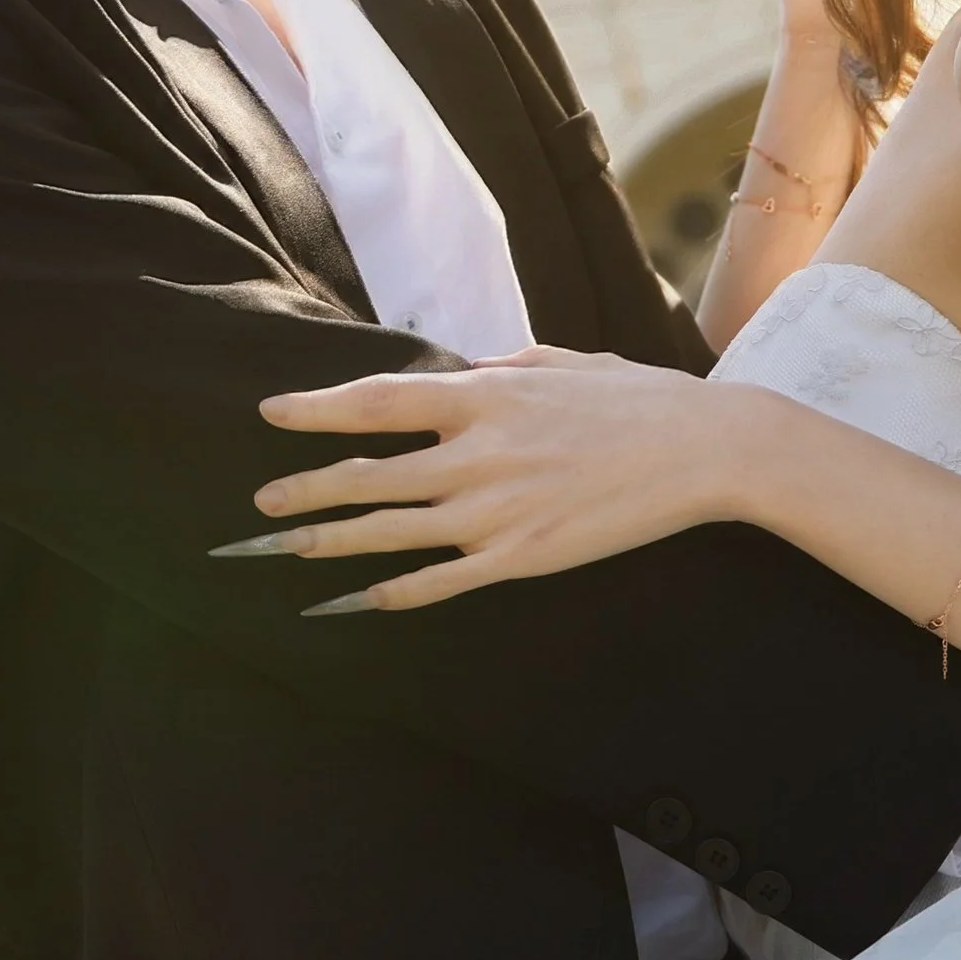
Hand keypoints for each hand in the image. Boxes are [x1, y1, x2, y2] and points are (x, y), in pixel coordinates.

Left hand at [227, 349, 746, 610]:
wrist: (702, 449)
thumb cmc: (635, 397)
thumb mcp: (558, 361)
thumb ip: (499, 369)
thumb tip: (460, 375)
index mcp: (483, 395)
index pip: (376, 403)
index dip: (317, 410)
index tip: (272, 414)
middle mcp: (476, 454)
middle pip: (368, 476)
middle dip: (305, 492)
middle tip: (257, 507)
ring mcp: (495, 511)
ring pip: (391, 532)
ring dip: (331, 542)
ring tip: (285, 548)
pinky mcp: (522, 558)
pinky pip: (442, 581)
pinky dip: (396, 591)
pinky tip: (360, 598)